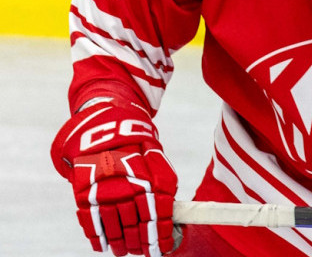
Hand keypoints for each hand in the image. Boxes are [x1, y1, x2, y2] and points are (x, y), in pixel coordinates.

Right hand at [50, 99, 177, 255]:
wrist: (104, 123)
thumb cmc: (136, 144)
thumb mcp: (157, 158)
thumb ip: (163, 184)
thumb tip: (172, 213)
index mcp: (151, 177)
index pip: (159, 215)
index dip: (162, 235)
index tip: (164, 248)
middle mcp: (129, 186)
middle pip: (137, 224)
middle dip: (142, 242)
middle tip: (145, 252)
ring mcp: (105, 189)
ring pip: (115, 225)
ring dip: (121, 243)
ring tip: (126, 252)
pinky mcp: (84, 190)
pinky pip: (90, 219)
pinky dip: (96, 235)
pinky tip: (102, 246)